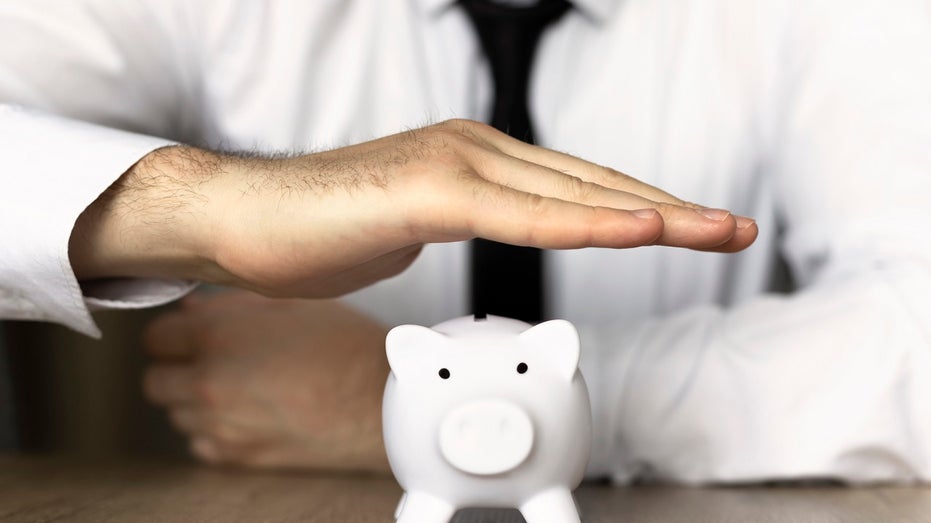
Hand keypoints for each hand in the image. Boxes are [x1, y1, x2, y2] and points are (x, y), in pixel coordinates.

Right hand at [71, 119, 756, 296]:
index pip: (579, 185)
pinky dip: (583, 221)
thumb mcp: (413, 228)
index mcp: (476, 160)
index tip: (698, 227)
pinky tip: (635, 229)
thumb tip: (487, 225)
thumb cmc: (321, 228)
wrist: (243, 219)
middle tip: (737, 229)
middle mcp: (475, 151)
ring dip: (652, 214)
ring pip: (571, 191)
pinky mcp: (425, 191)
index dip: (645, 205)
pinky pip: (518, 212)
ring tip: (714, 230)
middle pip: (593, 182)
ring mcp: (452, 163)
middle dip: (673, 209)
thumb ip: (458, 220)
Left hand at [142, 291, 390, 472]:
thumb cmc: (346, 346)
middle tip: (209, 361)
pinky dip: (215, 430)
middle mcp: (208, 381)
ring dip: (195, 400)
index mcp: (218, 335)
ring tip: (238, 387)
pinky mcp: (238, 456)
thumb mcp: (292, 303)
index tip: (191, 335)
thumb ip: (232, 304)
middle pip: (155, 380)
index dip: (176, 334)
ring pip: (176, 414)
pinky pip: (202, 443)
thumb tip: (194, 310)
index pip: (156, 337)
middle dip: (177, 369)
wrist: (382, 400)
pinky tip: (247, 414)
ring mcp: (220, 424)